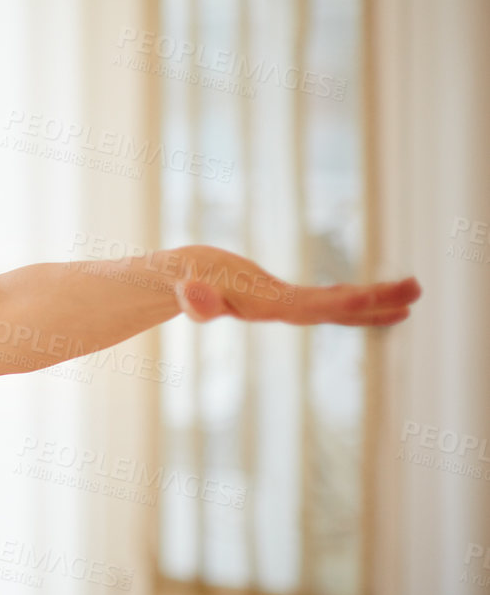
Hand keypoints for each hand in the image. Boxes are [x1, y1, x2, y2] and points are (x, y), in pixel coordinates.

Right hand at [169, 245, 420, 325]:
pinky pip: (328, 300)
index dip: (347, 302)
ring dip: (376, 301)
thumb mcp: (186, 288)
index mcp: (267, 308)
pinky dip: (354, 297)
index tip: (376, 297)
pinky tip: (372, 296)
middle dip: (377, 302)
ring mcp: (287, 307)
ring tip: (412, 291)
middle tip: (416, 290)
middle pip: (338, 309)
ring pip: (339, 307)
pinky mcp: (286, 299)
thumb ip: (194, 299)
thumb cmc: (182, 282)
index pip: (315, 307)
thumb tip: (194, 296)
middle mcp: (284, 311)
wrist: (178, 283)